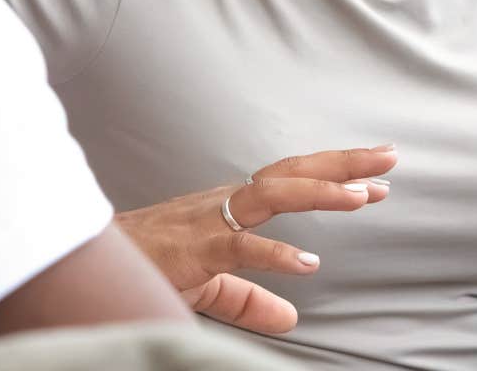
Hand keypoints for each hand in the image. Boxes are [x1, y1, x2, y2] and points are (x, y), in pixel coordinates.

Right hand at [113, 145, 396, 333]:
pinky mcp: (195, 249)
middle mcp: (225, 202)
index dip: (333, 176)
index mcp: (231, 205)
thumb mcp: (210, 288)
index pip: (290, 180)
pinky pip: (240, 246)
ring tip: (363, 196)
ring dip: (320, 193)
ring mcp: (210, 221)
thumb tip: (292, 316)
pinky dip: (275, 252)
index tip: (375, 178)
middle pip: (292, 173)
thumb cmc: (149, 266)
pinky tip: (308, 260)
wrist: (87, 261)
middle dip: (342, 164)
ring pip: (273, 195)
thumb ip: (250, 299)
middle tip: (389, 159)